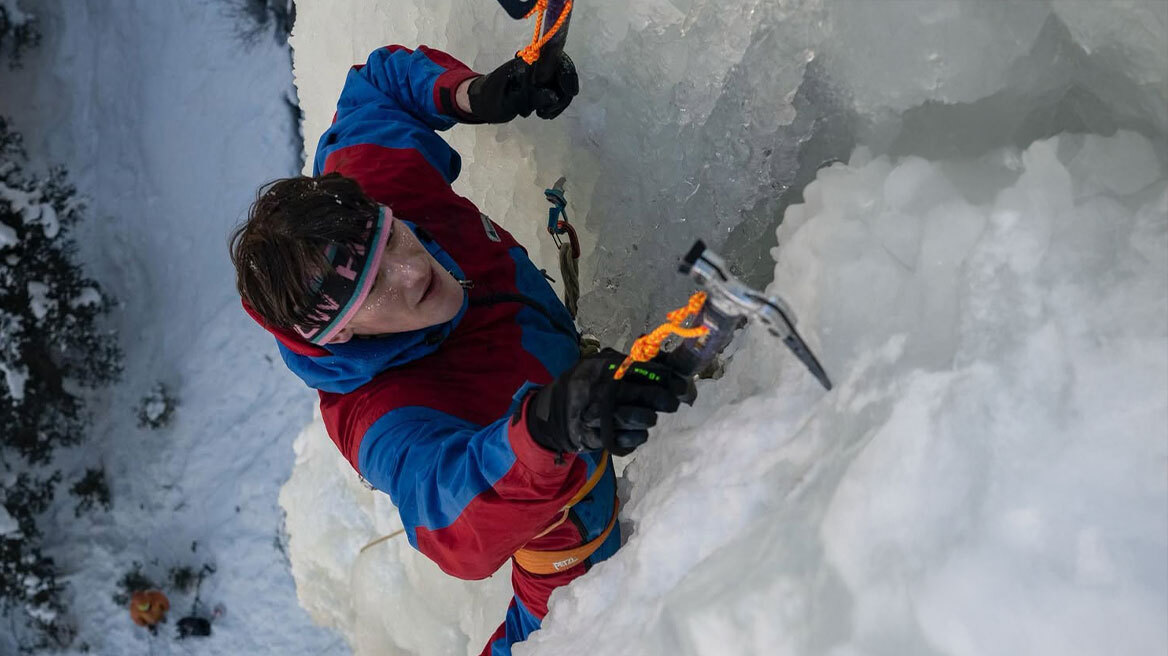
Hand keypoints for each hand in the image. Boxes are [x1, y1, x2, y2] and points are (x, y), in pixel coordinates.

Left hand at [467, 53, 578, 122]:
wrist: (481, 100)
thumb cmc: (491, 98)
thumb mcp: (509, 101)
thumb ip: (532, 97)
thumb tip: (554, 96)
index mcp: (528, 61)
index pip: (556, 59)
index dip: (567, 73)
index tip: (570, 91)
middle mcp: (536, 64)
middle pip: (562, 74)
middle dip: (562, 95)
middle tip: (546, 113)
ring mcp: (539, 74)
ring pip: (560, 85)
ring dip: (557, 103)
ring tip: (542, 114)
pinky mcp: (540, 85)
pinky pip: (555, 92)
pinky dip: (553, 104)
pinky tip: (543, 113)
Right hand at [525, 349, 693, 456]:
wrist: (551, 413)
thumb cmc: (586, 386)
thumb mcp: (602, 365)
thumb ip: (632, 363)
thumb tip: (669, 362)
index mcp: (602, 367)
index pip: (640, 369)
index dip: (664, 377)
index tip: (680, 385)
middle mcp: (598, 390)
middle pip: (640, 394)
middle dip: (662, 399)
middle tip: (672, 403)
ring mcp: (595, 416)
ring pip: (632, 418)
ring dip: (648, 418)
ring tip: (651, 418)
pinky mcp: (594, 438)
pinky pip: (624, 440)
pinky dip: (636, 437)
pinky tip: (639, 432)